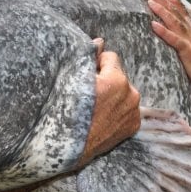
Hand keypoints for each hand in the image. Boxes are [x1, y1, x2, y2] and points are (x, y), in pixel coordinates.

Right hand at [0, 39, 140, 191]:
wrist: (58, 149)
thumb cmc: (59, 111)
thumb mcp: (69, 78)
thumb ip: (86, 58)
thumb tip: (99, 42)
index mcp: (117, 82)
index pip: (109, 57)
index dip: (92, 64)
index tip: (80, 75)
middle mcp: (130, 97)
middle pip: (117, 75)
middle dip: (103, 79)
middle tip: (81, 93)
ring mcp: (132, 115)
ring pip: (121, 92)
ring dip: (108, 94)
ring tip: (87, 107)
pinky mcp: (131, 128)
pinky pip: (124, 109)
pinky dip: (113, 109)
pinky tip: (96, 117)